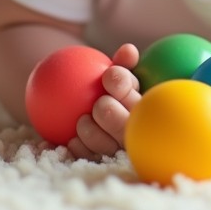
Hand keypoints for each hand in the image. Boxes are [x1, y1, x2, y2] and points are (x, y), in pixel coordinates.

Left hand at [66, 43, 140, 158]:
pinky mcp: (98, 159)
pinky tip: (69, 141)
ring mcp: (117, 147)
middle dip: (115, 115)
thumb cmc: (101, 84)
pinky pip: (89, 157)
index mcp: (142, 107)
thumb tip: (129, 50)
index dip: (125, 87)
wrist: (77, 101)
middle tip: (100, 103)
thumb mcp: (112, 72)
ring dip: (95, 134)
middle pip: (127, 127)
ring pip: (110, 146)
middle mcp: (134, 129)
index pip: (137, 97)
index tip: (108, 75)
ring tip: (81, 121)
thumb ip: (121, 63)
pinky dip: (79, 149)